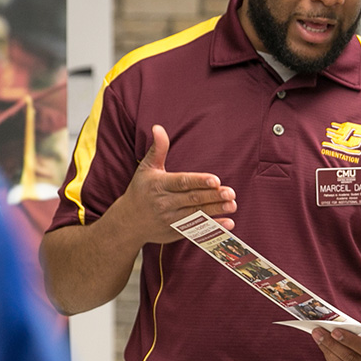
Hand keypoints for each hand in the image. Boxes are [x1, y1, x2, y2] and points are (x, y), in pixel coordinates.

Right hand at [106, 125, 236, 244]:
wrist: (128, 222)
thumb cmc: (140, 190)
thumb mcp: (146, 169)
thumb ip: (157, 149)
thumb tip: (158, 127)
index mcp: (159, 185)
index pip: (182, 182)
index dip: (199, 181)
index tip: (215, 180)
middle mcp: (164, 203)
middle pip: (192, 199)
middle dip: (212, 196)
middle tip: (230, 193)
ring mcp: (170, 220)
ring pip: (196, 215)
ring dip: (216, 211)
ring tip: (232, 205)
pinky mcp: (175, 232)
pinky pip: (196, 230)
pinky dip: (212, 228)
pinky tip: (228, 222)